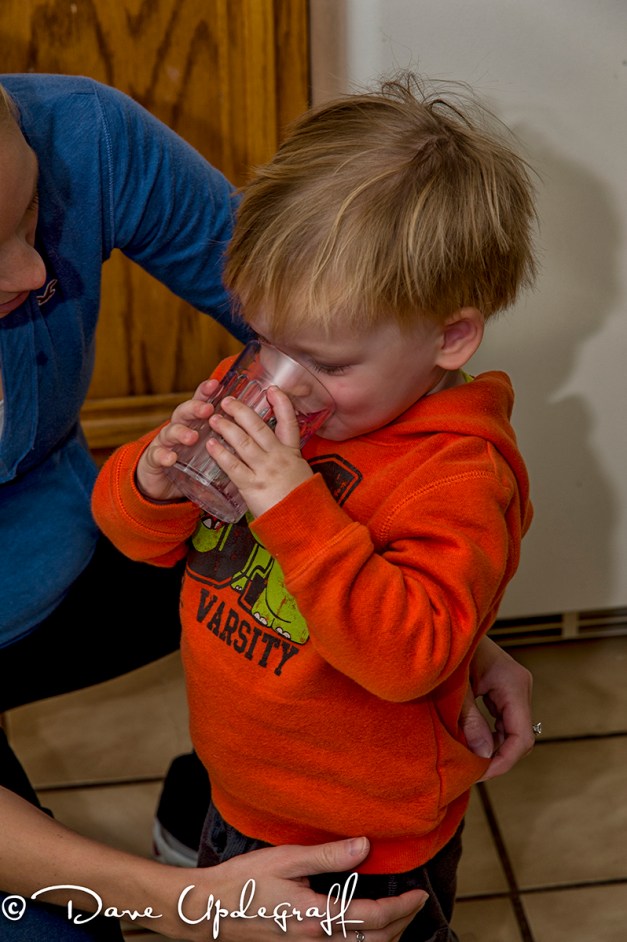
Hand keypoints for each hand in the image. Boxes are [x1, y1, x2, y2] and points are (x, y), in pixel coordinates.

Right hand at [136, 378, 220, 500]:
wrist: (162, 482)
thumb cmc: (190, 462)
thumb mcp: (207, 448)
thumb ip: (222, 439)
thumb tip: (251, 432)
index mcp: (193, 423)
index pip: (199, 403)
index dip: (205, 392)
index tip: (216, 384)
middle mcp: (177, 428)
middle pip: (184, 412)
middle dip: (195, 408)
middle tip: (207, 410)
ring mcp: (164, 442)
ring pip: (170, 431)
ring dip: (181, 432)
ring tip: (192, 437)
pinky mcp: (154, 459)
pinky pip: (157, 455)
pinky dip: (163, 455)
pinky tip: (171, 458)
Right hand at [172, 837, 427, 940]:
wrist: (208, 911)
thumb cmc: (243, 882)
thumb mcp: (285, 859)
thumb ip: (328, 855)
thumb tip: (365, 846)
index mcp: (317, 918)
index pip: (374, 919)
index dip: (403, 907)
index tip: (419, 894)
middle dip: (402, 924)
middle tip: (415, 903)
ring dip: (386, 937)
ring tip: (397, 915)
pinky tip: (363, 928)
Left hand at [205, 385, 312, 516]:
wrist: (305, 525)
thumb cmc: (302, 502)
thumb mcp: (301, 474)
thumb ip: (287, 460)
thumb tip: (272, 451)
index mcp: (293, 453)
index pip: (289, 423)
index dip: (281, 403)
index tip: (272, 389)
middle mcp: (279, 457)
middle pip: (258, 427)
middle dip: (241, 411)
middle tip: (227, 401)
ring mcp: (265, 471)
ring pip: (243, 442)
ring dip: (226, 427)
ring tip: (213, 418)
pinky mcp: (252, 486)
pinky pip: (233, 466)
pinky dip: (220, 454)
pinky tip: (210, 445)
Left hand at [462, 636, 534, 780]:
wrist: (447, 623)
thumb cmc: (449, 650)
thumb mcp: (456, 688)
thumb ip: (470, 720)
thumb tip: (484, 755)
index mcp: (512, 683)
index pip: (521, 736)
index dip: (504, 760)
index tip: (481, 773)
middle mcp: (520, 685)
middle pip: (520, 735)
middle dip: (498, 756)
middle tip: (471, 769)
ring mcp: (514, 686)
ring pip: (513, 729)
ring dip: (494, 746)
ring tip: (469, 758)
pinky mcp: (504, 687)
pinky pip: (504, 719)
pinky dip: (491, 733)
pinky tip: (472, 740)